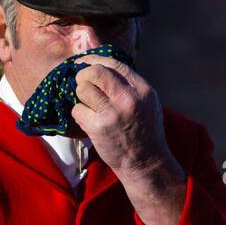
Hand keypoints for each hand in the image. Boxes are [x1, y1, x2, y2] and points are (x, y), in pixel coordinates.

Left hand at [72, 55, 186, 224]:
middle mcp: (128, 98)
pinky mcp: (98, 127)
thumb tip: (102, 65)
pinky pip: (77, 109)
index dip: (95, 61)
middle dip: (83, 76)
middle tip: (82, 84)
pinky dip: (79, 115)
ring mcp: (113, 113)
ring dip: (81, 97)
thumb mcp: (147, 103)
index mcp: (142, 89)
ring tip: (90, 107)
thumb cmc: (145, 132)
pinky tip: (89, 122)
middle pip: (95, 72)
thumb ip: (130, 85)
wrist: (146, 163)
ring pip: (83, 89)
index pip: (113, 64)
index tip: (84, 64)